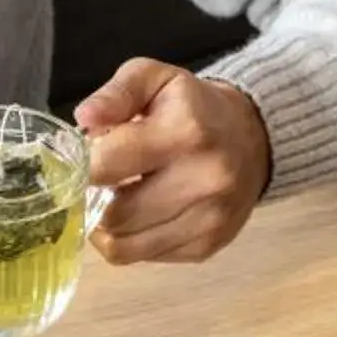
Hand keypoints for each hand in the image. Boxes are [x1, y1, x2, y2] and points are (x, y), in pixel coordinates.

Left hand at [72, 58, 272, 265]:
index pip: (106, 166)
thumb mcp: (156, 78)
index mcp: (186, 133)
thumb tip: (84, 120)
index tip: (84, 160)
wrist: (253, 139)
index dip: (83, 166)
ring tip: (117, 198)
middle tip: (99, 182)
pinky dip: (132, 240)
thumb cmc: (193, 107)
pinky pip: (144, 257)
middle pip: (114, 215)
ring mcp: (209, 220)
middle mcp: (204, 181)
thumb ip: (117, 94)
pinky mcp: (208, 246)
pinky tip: (142, 213)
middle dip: (93, 199)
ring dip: (108, 226)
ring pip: (123, 247)